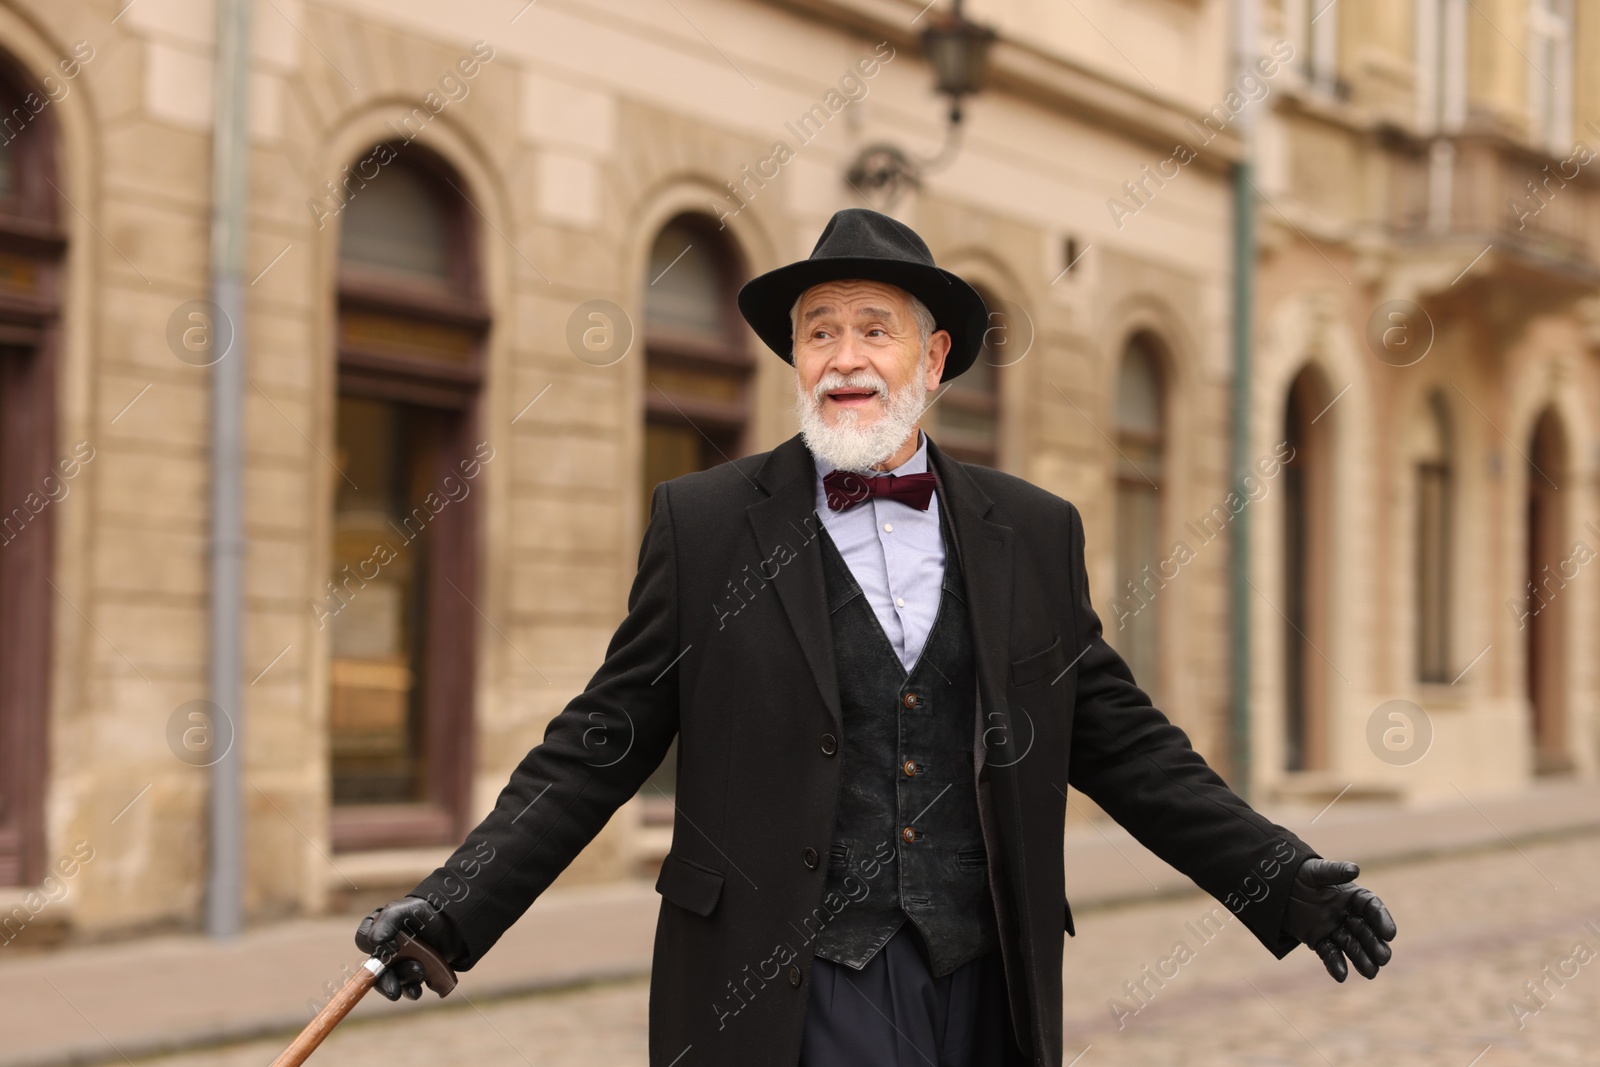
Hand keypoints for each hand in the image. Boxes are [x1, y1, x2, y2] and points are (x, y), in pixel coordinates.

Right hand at [354, 896, 466, 1000]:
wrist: (452, 925)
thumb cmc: (425, 913)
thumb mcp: (406, 910)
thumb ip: (388, 920)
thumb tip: (374, 941)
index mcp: (377, 929)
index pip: (363, 940)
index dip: (373, 947)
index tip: (394, 946)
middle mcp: (383, 949)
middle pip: (374, 970)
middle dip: (385, 981)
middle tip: (394, 991)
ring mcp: (397, 964)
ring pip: (393, 979)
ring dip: (404, 980)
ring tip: (421, 971)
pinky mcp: (411, 974)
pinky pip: (407, 987)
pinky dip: (411, 991)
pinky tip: (417, 991)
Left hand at [1282, 858, 1395, 980]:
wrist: (1279, 886)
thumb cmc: (1302, 874)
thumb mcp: (1316, 871)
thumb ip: (1335, 871)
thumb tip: (1355, 869)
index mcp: (1352, 896)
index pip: (1372, 908)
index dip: (1382, 920)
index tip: (1390, 933)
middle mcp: (1347, 915)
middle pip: (1365, 932)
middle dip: (1374, 945)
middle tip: (1383, 958)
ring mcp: (1334, 929)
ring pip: (1351, 946)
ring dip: (1361, 959)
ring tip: (1370, 973)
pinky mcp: (1319, 940)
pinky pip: (1329, 954)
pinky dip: (1335, 965)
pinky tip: (1340, 976)